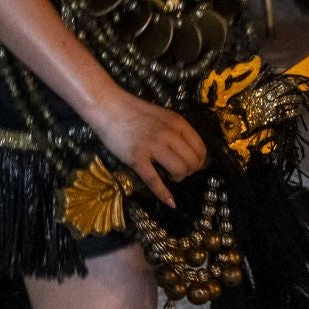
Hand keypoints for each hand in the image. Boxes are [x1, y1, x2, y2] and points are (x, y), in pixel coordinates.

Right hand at [86, 89, 205, 208]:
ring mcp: (152, 146)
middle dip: (190, 171)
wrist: (107, 106)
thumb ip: (175, 130)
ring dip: (178, 178)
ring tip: (170, 175)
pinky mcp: (136, 158)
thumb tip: (188, 151)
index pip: (200, 148)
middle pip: (192, 162)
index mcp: (177, 122)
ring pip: (179, 170)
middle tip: (180, 171)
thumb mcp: (162, 115)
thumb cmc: (133, 111)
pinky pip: (154, 180)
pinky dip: (163, 194)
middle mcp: (169, 134)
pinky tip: (170, 202)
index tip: (192, 164)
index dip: (199, 161)